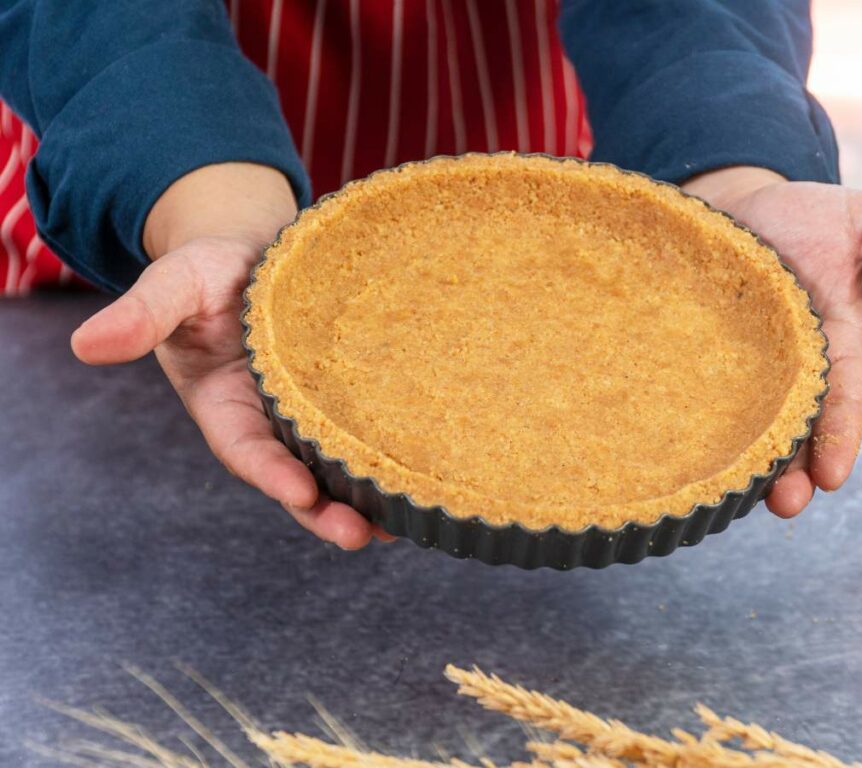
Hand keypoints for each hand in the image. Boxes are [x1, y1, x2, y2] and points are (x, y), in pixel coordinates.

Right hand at [70, 163, 389, 549]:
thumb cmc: (209, 268)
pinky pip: (365, 433)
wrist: (255, 250)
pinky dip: (389, 458)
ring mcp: (308, 414)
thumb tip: (87, 344)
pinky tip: (424, 478)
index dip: (270, 473)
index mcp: (224, 405)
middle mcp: (269, 421)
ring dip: (367, 498)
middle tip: (363, 535)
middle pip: (297, 476)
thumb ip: (142, 313)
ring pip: (336, 466)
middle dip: (326, 511)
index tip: (299, 492)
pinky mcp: (344, 397)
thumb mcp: (174, 283)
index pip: (246, 449)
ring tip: (404, 523)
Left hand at [682, 167, 861, 517]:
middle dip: (791, 467)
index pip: (844, 398)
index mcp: (836, 344)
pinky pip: (701, 395)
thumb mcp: (861, 219)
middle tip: (784, 504)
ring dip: (746, 460)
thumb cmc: (806, 217)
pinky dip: (697, 423)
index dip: (839, 436)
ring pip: (748, 422)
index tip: (830, 475)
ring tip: (733, 493)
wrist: (739, 206)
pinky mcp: (701, 358)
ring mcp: (743, 366)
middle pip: (795, 426)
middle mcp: (792, 366)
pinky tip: (682, 451)